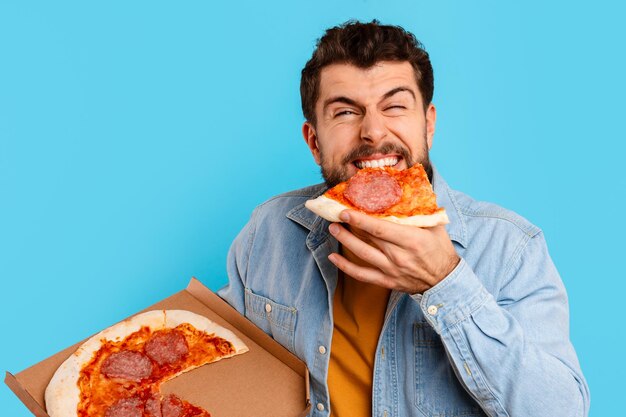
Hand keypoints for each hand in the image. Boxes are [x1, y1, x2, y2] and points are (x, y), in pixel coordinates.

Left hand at [327, 210, 459, 293]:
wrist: (445, 281)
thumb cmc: (440, 250)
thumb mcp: (435, 227)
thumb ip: (421, 210)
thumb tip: (409, 188)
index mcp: (411, 240)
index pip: (380, 228)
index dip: (360, 219)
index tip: (346, 211)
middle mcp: (399, 256)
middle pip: (368, 239)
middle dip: (349, 226)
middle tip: (335, 214)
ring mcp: (392, 270)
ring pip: (362, 255)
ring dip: (345, 241)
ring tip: (333, 229)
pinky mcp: (387, 281)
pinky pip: (362, 275)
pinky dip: (346, 267)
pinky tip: (334, 258)